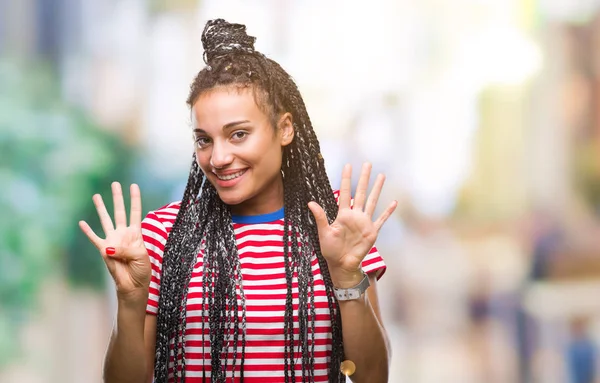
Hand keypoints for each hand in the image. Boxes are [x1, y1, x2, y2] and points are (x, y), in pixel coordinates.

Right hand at [79, 182, 150, 301]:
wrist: (133, 284)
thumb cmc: (141, 269)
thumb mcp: (140, 256)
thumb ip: (126, 249)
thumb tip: (109, 247)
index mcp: (135, 233)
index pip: (135, 212)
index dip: (134, 199)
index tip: (134, 186)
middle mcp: (123, 233)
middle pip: (119, 211)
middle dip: (117, 198)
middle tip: (115, 184)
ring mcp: (113, 240)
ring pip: (106, 220)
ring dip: (101, 209)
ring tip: (96, 196)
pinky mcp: (104, 250)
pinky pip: (94, 239)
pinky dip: (88, 231)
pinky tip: (82, 223)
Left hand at [308, 163, 396, 285]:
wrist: (342, 264)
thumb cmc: (331, 250)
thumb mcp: (324, 232)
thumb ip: (320, 217)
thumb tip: (310, 203)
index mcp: (343, 214)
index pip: (345, 192)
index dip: (347, 179)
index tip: (348, 166)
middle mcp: (355, 215)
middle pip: (361, 192)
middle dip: (364, 178)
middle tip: (367, 164)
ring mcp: (365, 222)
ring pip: (372, 201)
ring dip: (377, 189)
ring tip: (382, 176)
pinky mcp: (372, 231)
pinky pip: (381, 219)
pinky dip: (388, 211)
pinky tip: (394, 202)